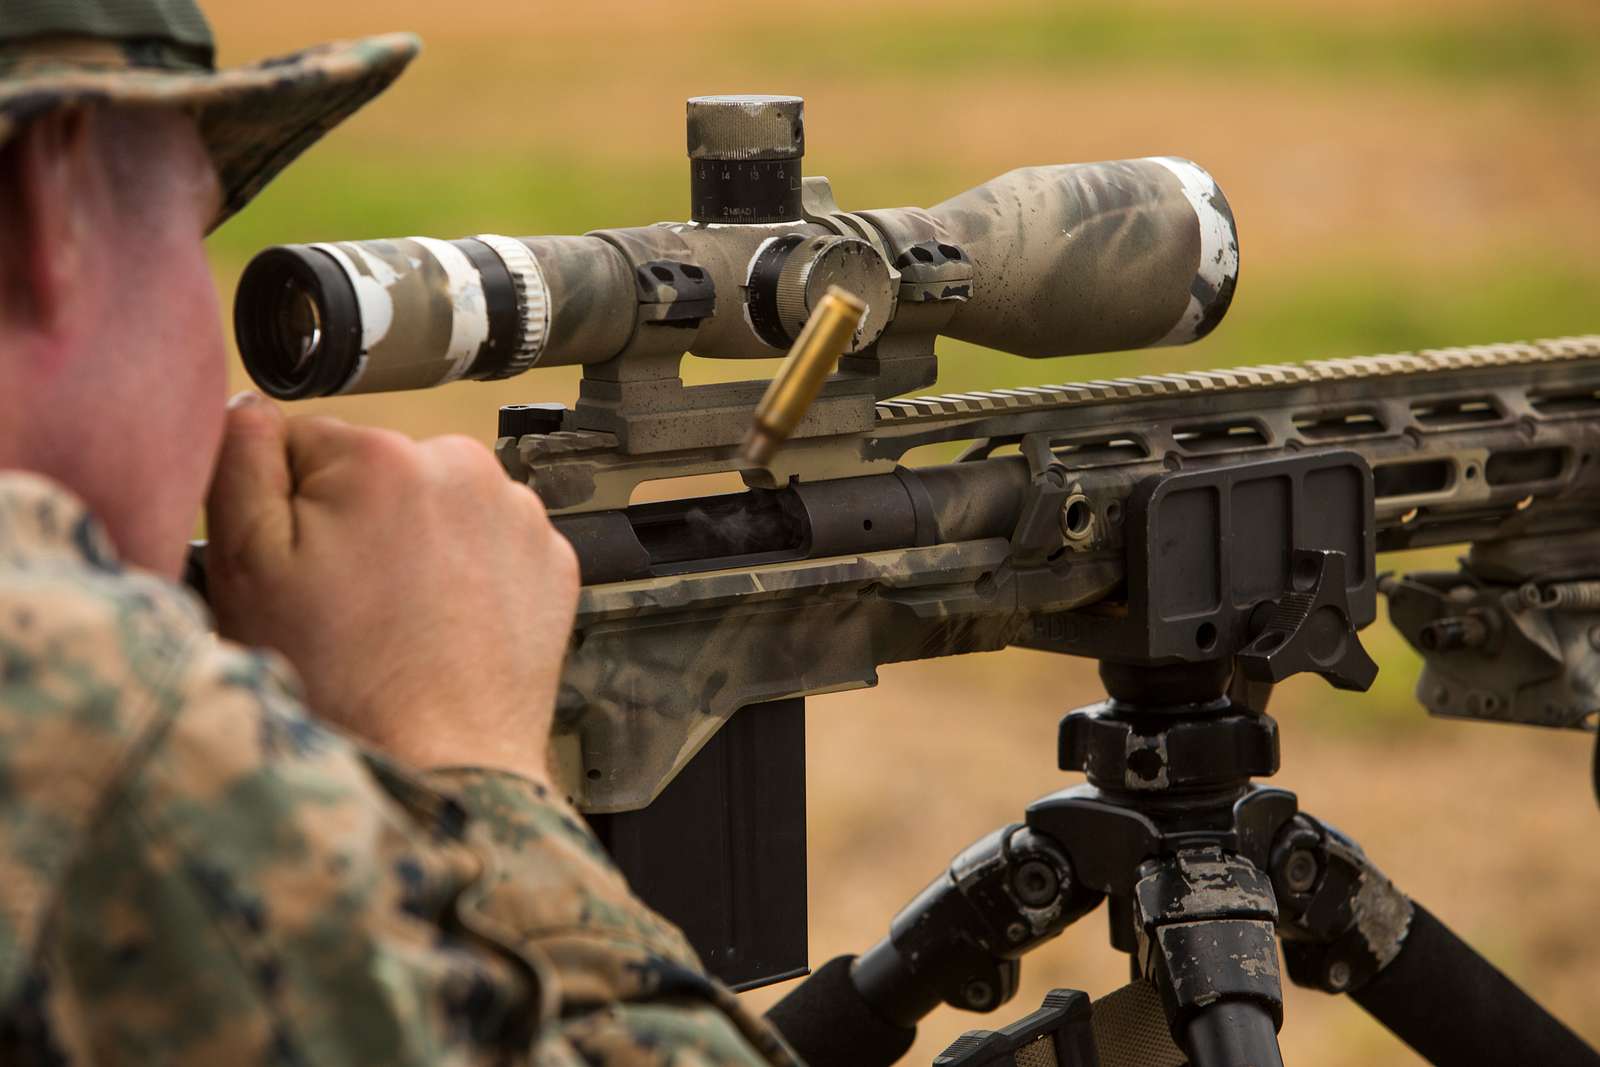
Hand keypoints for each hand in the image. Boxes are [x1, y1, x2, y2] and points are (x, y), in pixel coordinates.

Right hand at [204, 393, 578, 782]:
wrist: (443, 766)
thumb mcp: (245, 568)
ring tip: (399, 622)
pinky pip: (491, 547)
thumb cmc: (343, 683)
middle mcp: (466, 468)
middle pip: (378, 474)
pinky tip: (446, 626)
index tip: (297, 567)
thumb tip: (251, 407)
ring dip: (415, 547)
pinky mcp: (554, 562)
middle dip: (356, 524)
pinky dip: (469, 576)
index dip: (285, 511)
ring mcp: (520, 516)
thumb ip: (240, 463)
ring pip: (438, 509)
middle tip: (347, 603)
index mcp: (384, 456)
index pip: (304, 447)